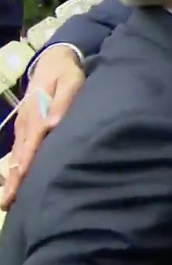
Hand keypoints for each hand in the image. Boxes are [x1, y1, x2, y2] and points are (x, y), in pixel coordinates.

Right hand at [1, 46, 84, 209]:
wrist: (54, 61)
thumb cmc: (67, 73)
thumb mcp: (70, 82)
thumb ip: (64, 102)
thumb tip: (55, 123)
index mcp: (37, 115)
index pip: (32, 144)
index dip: (27, 165)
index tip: (20, 184)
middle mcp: (27, 124)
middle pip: (19, 156)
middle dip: (13, 180)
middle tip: (6, 203)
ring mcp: (24, 127)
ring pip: (17, 156)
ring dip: (12, 177)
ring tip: (7, 201)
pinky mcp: (26, 128)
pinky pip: (19, 151)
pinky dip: (16, 167)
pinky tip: (15, 181)